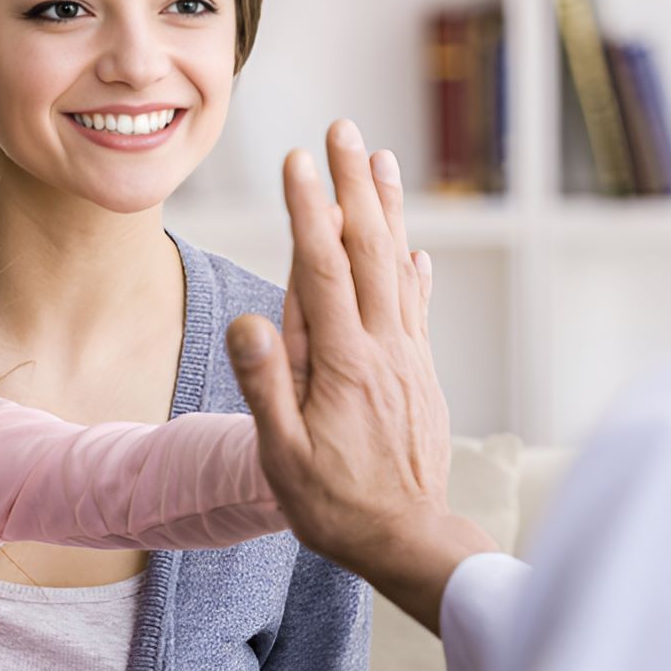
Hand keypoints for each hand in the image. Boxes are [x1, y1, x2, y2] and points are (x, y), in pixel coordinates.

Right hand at [227, 120, 496, 632]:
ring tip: (382, 161)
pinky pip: (418, 308)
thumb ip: (266, 385)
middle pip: (368, 249)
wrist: (410, 541)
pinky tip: (417, 251)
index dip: (308, 210)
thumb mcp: (283, 456)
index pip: (322, 268)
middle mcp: (383, 347)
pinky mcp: (421, 375)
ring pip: (400, 268)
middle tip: (343, 128)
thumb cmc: (336, 506)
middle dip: (352, 184)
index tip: (297, 160)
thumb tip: (248, 320)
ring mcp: (408, 358)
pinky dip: (416, 272)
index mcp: (344, 362)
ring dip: (389, 211)